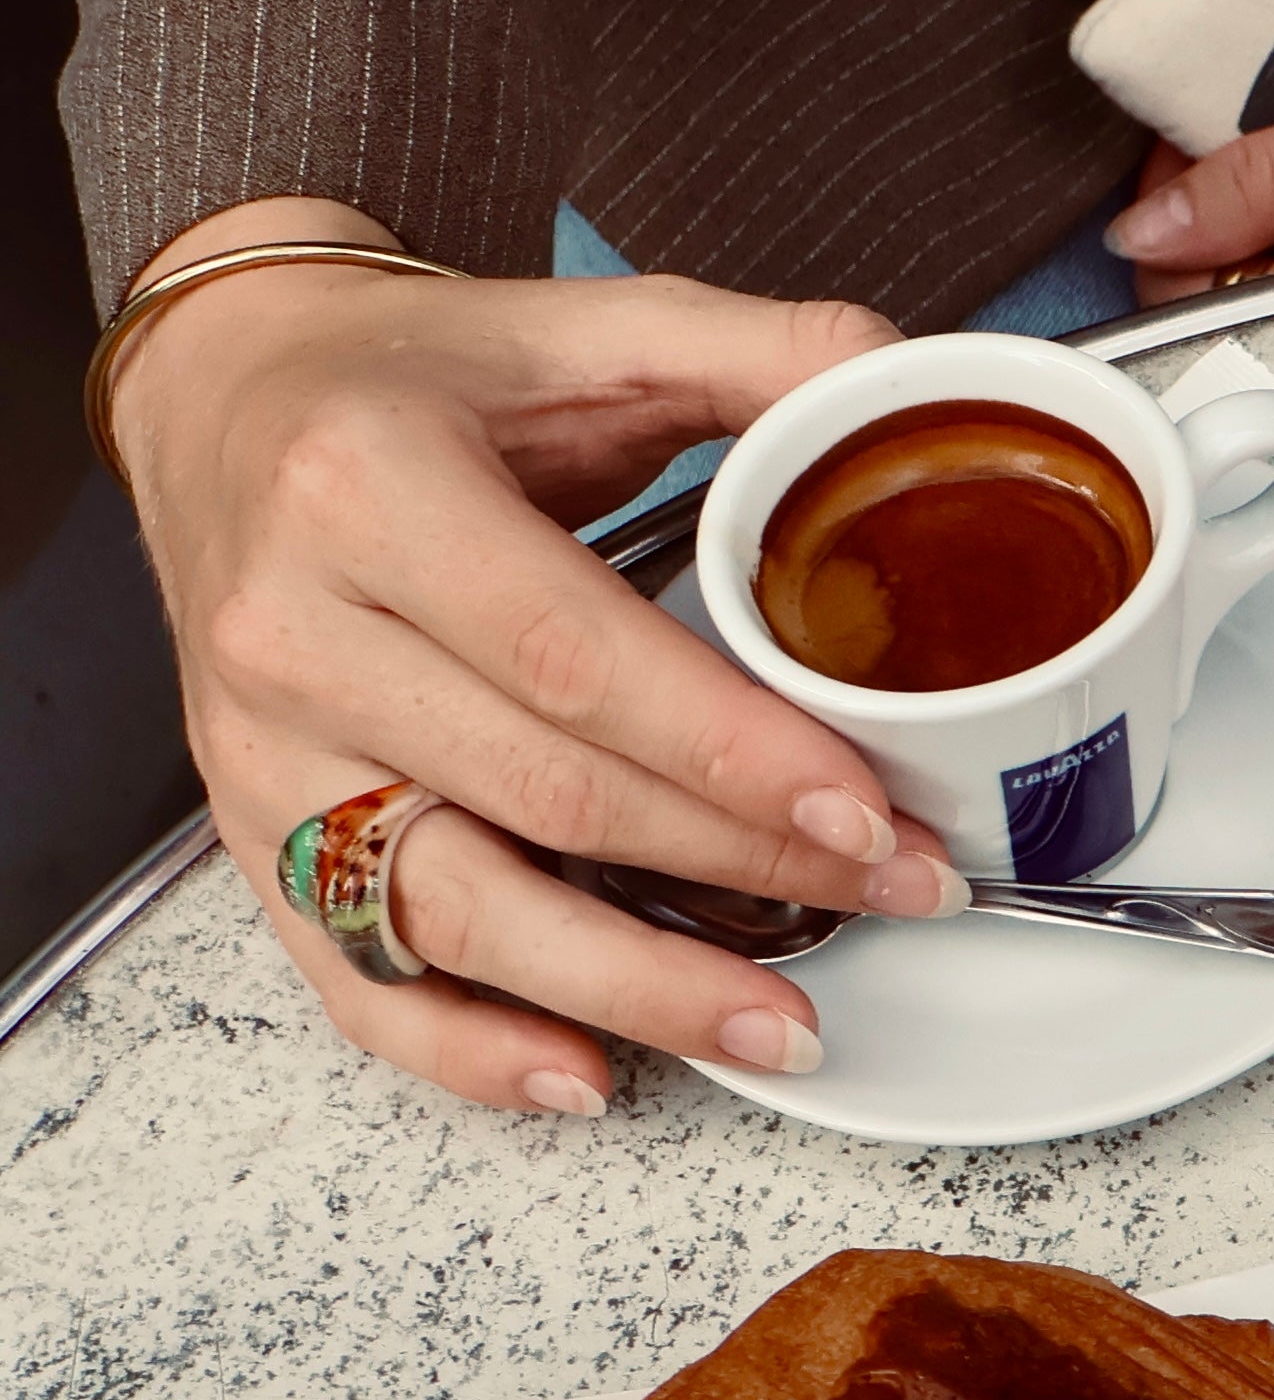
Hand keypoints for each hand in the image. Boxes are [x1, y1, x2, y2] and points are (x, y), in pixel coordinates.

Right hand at [106, 198, 967, 1115]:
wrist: (227, 397)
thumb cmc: (414, 374)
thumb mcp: (582, 326)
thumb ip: (759, 352)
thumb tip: (920, 388)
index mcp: (371, 490)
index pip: (573, 657)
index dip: (730, 752)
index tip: (865, 811)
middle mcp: (296, 632)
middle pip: (545, 795)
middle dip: (742, 866)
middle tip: (901, 891)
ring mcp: (263, 751)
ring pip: (458, 911)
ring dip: (634, 989)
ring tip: (783, 1028)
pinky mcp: (251, 833)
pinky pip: (356, 977)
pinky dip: (471, 1048)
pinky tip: (587, 1074)